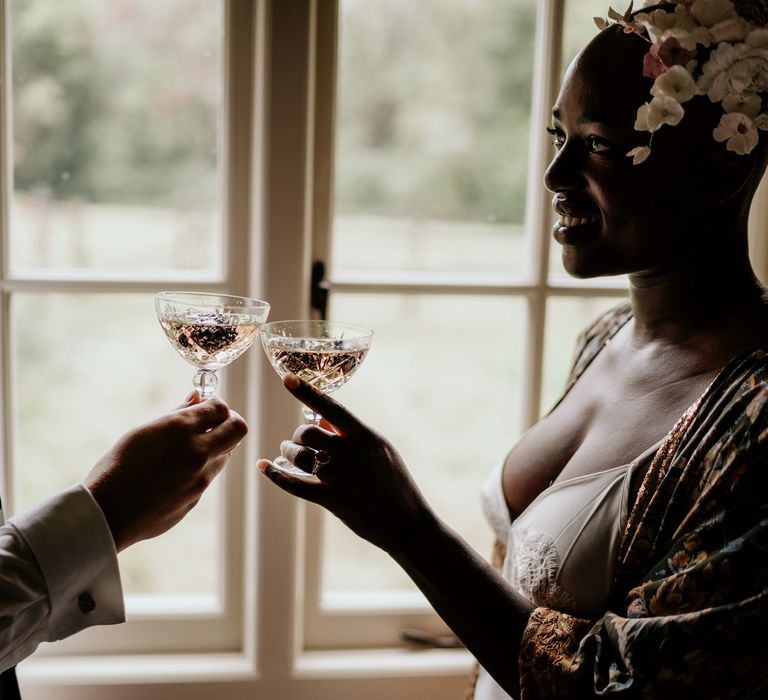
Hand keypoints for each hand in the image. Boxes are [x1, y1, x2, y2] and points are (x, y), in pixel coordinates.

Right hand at [84, 392, 247, 551]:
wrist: (106, 513)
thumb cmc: (117, 466)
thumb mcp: (143, 432)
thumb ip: (177, 413)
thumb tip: (198, 397)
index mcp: (180, 429)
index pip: (221, 408)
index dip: (216, 406)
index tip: (207, 408)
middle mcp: (197, 452)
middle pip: (238, 429)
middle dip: (229, 422)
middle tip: (213, 424)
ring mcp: (200, 477)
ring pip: (225, 454)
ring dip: (216, 446)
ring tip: (188, 449)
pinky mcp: (197, 497)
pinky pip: (209, 475)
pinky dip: (202, 468)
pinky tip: (176, 471)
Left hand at [257, 375, 434, 553]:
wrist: (406, 522)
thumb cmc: (393, 481)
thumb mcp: (378, 449)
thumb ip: (351, 434)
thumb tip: (320, 418)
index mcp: (366, 437)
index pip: (332, 407)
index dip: (308, 392)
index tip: (287, 379)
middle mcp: (352, 454)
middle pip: (308, 432)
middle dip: (298, 435)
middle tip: (298, 441)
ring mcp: (341, 479)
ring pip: (299, 456)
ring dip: (287, 452)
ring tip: (287, 453)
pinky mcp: (332, 501)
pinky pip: (295, 484)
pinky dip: (275, 474)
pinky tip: (263, 466)